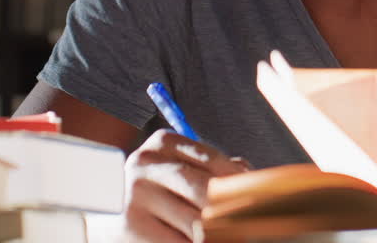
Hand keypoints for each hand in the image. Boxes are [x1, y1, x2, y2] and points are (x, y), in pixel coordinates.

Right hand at [122, 129, 248, 241]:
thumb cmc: (164, 191)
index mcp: (163, 142)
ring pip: (195, 222)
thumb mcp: (186, 169)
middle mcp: (145, 163)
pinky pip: (178, 242)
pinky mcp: (131, 226)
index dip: (238, 179)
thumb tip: (249, 176)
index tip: (257, 195)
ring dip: (218, 234)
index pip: (211, 158)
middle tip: (250, 224)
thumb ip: (218, 168)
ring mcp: (135, 195)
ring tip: (232, 237)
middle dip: (230, 210)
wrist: (119, 214)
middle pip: (203, 190)